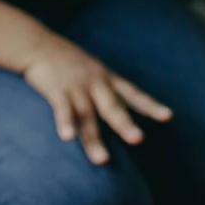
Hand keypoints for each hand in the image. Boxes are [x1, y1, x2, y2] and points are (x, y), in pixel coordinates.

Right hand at [22, 31, 171, 164]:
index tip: (168, 117)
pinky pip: (61, 109)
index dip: (150, 105)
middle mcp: (94, 83)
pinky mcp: (56, 90)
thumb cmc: (67, 61)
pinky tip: (67, 138)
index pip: (132, 93)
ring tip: (101, 161)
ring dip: (93, 139)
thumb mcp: (94, 70)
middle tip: (137, 139)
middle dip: (124, 124)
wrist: (36, 43)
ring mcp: (75, 87)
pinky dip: (64, 123)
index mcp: (106, 78)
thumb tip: (126, 112)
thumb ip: (109, 91)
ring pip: (87, 116)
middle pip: (111, 106)